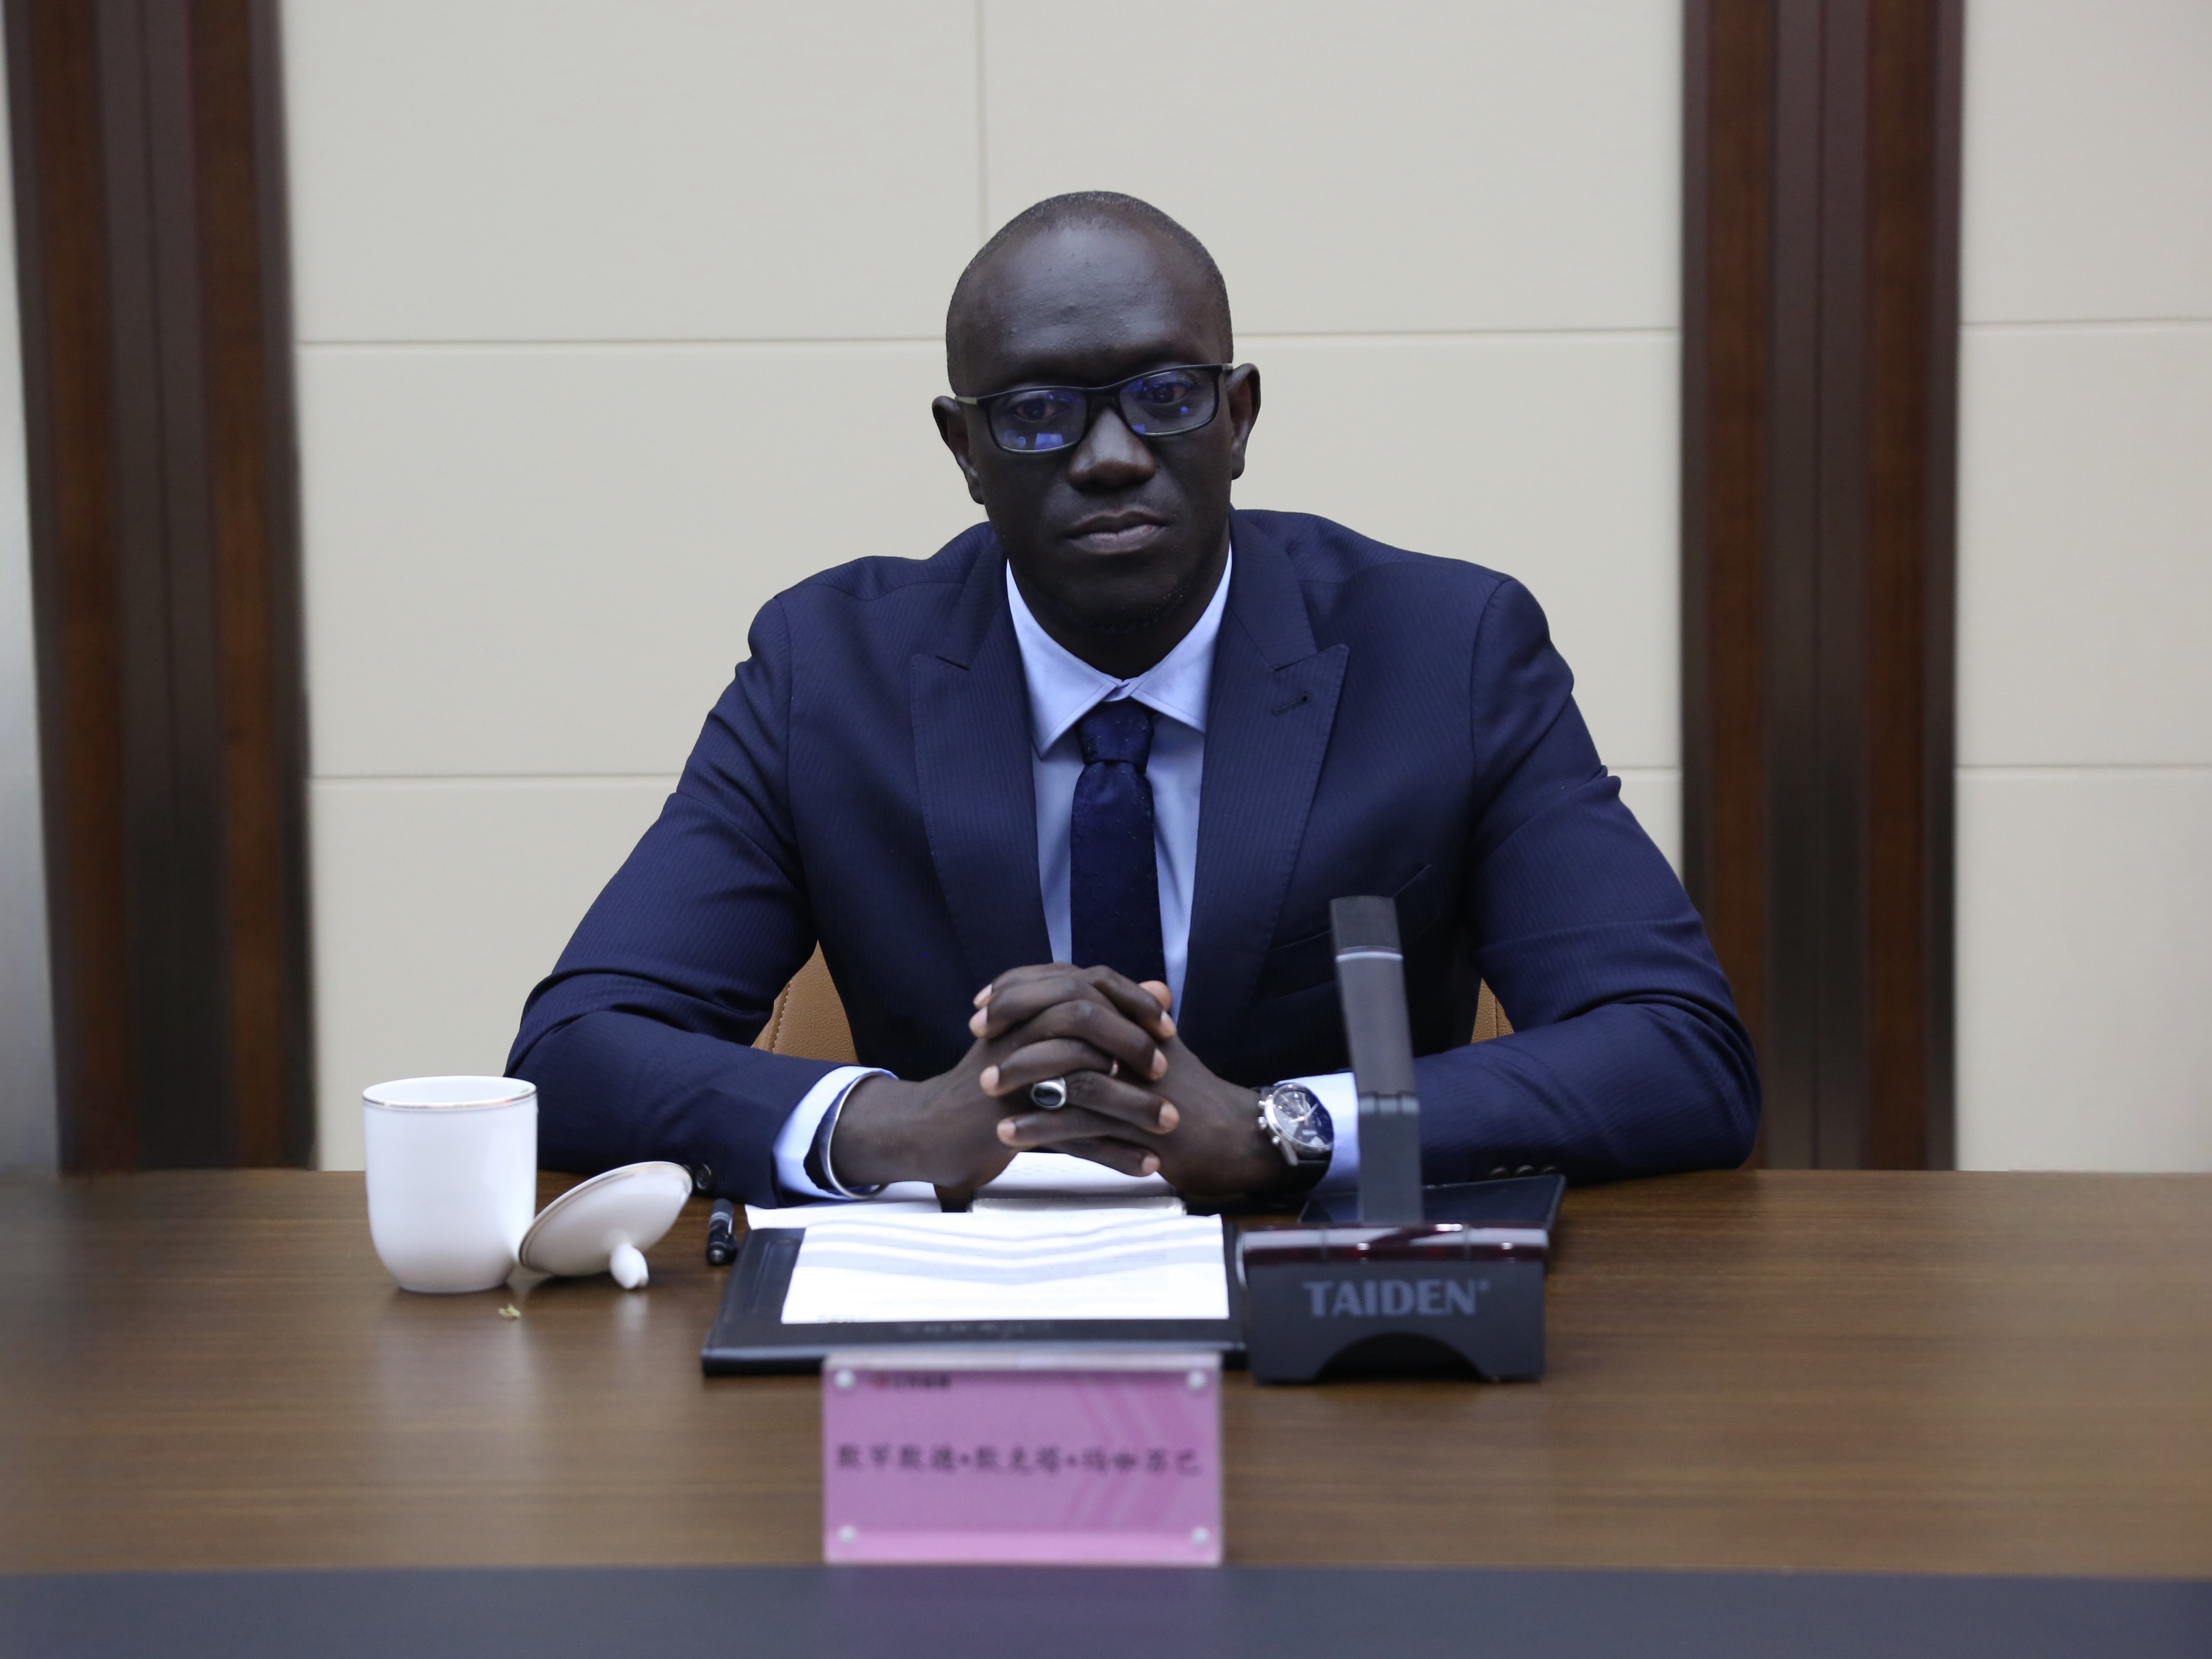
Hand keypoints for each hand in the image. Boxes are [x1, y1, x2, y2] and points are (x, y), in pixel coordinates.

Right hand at [830, 964, 1177, 1191]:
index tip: (1167, 1027)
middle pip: (1085, 1020)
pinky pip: (1074, 1137)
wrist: (934, 1128)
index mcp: (1027, 1007)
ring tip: (1169, 1124)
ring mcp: (1012, 1078)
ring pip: (1084, 1081)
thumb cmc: (999, 1084)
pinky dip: (1114, 1153)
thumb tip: (1161, 988)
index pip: (1088, 983)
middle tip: (1164, 1072)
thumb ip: (1103, 1015)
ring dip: (1133, 1104)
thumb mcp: (1046, 1040)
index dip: (1132, 1002)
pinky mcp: (1011, 1123)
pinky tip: (1146, 1164)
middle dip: (1133, 1044)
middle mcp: (1017, 1033)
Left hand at [978, 966, 1295, 1201]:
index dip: (1024, 991)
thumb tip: (1079, 1006)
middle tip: (979, 1040)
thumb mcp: (1155, 1051)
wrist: (1234, 1137)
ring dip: (1023, 1078)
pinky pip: (1081, 1122)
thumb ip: (1120, 1026)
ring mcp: (1137, 1082)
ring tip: (987, 1091)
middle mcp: (1135, 1042)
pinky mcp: (1138, 1123)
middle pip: (1066, 1018)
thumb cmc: (1189, 1096)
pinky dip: (1041, 1127)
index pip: (1072, 988)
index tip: (986, 1006)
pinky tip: (1009, 1134)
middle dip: (1016, 1027)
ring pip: (1069, 1070)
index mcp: (1134, 1020)